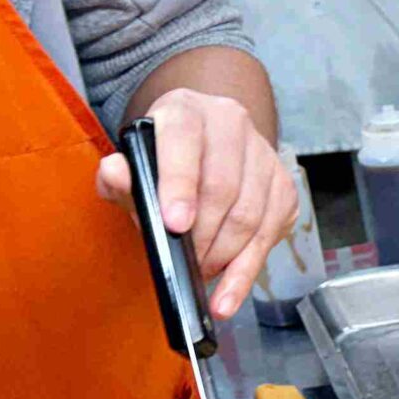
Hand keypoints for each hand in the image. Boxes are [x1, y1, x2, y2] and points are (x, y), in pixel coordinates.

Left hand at [95, 87, 298, 319]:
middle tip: (187, 265)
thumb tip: (115, 173)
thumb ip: (119, 175)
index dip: (179, 185)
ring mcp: (263, 154)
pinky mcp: (284, 185)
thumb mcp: (134, 166)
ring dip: (226, 255)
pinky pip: (273, 230)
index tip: (175, 226)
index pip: (184, 143)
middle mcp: (231, 124)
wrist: (206, 145)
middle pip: (224, 188)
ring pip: (252, 214)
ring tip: (203, 274)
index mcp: (186, 111)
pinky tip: (231, 286)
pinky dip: (250, 265)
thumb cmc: (164, 161)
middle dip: (203, 236)